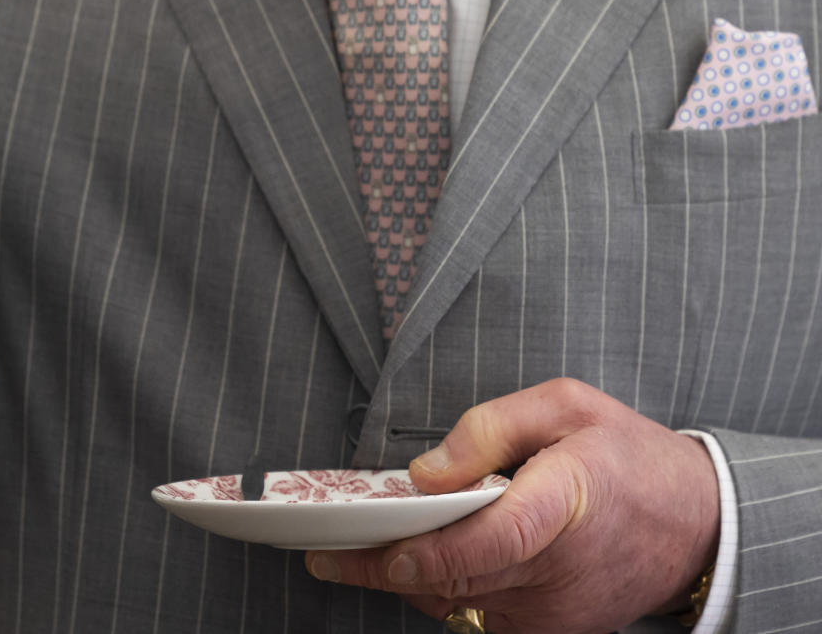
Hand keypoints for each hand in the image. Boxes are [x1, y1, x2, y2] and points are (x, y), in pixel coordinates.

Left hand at [306, 378, 719, 632]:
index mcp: (569, 499)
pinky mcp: (553, 632)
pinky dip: (444, 590)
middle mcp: (560, 568)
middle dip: (385, 567)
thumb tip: (426, 473)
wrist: (693, 523)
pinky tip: (416, 560)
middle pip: (460, 579)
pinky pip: (482, 616)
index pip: (495, 539)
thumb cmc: (625, 452)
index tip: (385, 552)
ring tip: (351, 550)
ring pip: (462, 604)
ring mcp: (557, 612)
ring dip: (407, 580)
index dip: (437, 552)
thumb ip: (492, 428)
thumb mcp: (566, 403)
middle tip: (321, 551)